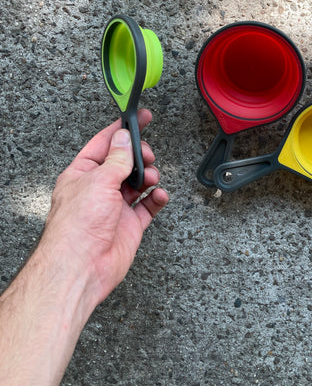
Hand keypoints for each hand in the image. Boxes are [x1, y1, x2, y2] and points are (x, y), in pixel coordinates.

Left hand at [41, 109, 168, 309]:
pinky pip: (149, 206)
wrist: (82, 267)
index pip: (104, 144)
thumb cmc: (77, 226)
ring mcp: (114, 207)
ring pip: (139, 182)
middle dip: (139, 156)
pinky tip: (159, 195)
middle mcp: (98, 189)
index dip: (123, 130)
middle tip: (146, 156)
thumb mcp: (99, 180)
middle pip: (125, 162)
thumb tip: (125, 138)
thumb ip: (117, 158)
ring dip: (149, 176)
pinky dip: (157, 198)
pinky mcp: (129, 225)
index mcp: (83, 174)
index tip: (142, 118)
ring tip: (150, 178)